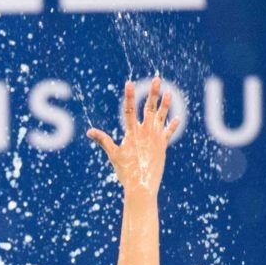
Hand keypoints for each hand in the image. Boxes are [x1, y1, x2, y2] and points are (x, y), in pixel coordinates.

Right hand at [87, 76, 177, 195]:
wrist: (142, 184)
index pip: (129, 110)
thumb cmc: (125, 170)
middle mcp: (145, 132)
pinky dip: (172, 125)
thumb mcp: (113, 154)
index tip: (129, 83)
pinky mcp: (162, 145)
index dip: (129, 96)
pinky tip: (176, 118)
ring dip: (165, 104)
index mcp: (131, 133)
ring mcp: (155, 138)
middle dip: (153, 93)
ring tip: (169, 93)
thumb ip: (103, 140)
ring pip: (161, 117)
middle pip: (149, 108)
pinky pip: (168, 132)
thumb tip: (89, 131)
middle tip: (157, 80)